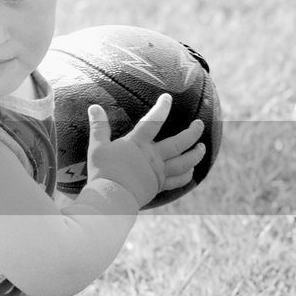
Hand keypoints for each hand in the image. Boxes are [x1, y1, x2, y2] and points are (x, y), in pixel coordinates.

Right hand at [85, 94, 205, 206]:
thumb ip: (99, 127)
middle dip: (192, 133)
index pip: (153, 121)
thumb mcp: (97, 146)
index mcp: (138, 144)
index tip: (167, 98)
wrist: (111, 198)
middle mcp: (153, 156)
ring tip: (202, 147)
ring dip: (196, 154)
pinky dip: (186, 176)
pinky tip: (191, 172)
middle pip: (179, 143)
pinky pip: (177, 181)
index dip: (162, 108)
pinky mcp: (158, 186)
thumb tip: (94, 107)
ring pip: (184, 162)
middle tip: (200, 124)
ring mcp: (158, 172)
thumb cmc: (103, 172)